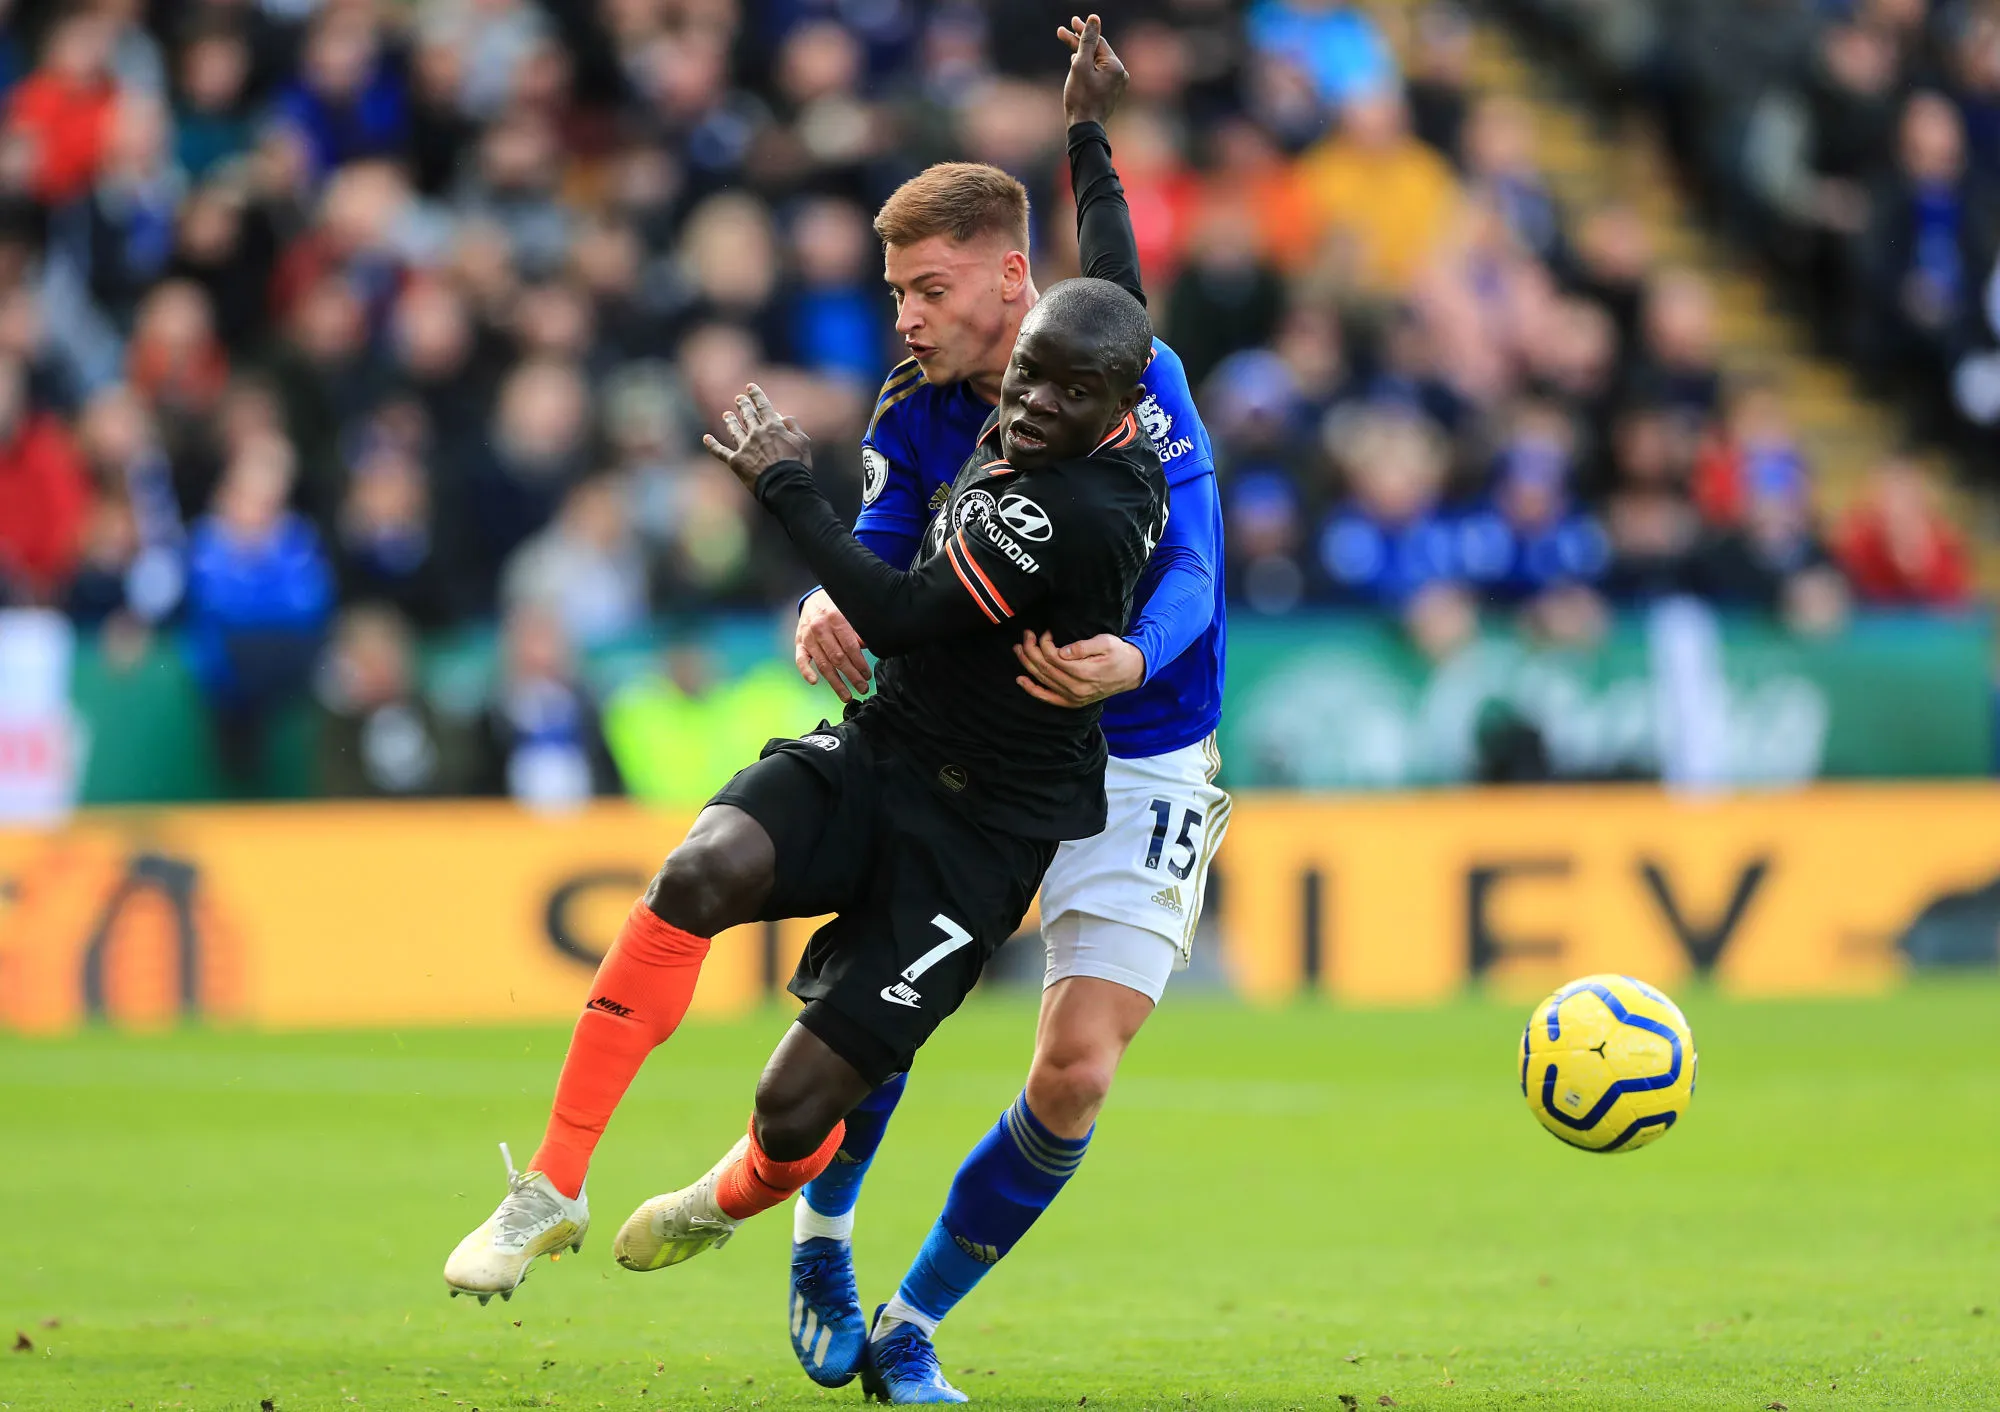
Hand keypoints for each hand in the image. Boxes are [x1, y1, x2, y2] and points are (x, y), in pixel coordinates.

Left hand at [701, 384, 811, 491]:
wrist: (783, 485)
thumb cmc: (797, 465)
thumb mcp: (803, 442)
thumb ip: (793, 427)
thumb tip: (784, 417)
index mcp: (773, 427)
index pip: (763, 406)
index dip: (756, 395)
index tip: (750, 387)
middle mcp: (756, 433)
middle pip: (747, 416)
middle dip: (743, 406)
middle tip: (739, 399)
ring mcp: (744, 446)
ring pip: (734, 430)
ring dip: (730, 421)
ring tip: (726, 415)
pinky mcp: (735, 461)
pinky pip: (720, 452)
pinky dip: (712, 445)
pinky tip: (706, 438)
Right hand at [796, 588, 872, 701]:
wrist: (814, 599)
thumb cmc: (837, 608)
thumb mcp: (849, 612)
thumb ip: (858, 629)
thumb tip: (867, 646)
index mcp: (835, 617)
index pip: (850, 646)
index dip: (860, 663)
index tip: (867, 675)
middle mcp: (819, 628)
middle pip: (837, 658)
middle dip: (851, 676)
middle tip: (862, 688)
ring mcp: (807, 637)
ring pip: (823, 664)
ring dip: (835, 682)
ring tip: (846, 696)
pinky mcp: (799, 643)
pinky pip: (800, 660)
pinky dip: (806, 672)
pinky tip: (815, 682)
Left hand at [1014, 631, 1144, 707]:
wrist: (1132, 673)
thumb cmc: (1119, 654)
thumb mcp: (1106, 642)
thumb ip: (1083, 647)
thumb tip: (1062, 650)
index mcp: (1084, 672)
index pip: (1054, 657)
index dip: (1044, 643)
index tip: (1045, 632)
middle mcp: (1076, 688)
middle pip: (1045, 668)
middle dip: (1031, 650)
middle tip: (1026, 635)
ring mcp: (1073, 697)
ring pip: (1043, 680)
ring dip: (1027, 664)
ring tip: (1018, 649)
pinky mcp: (1072, 702)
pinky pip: (1047, 698)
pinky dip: (1032, 689)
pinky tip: (1021, 680)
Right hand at [1057, 14, 1127, 129]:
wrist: (1084, 128)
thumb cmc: (1080, 98)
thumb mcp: (1080, 66)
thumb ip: (1086, 41)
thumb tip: (1094, 19)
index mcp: (1115, 66)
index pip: (1098, 42)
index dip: (1083, 31)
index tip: (1071, 22)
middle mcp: (1120, 74)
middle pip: (1097, 52)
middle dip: (1079, 42)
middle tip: (1062, 32)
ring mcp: (1115, 84)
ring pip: (1096, 63)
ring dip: (1081, 54)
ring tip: (1067, 44)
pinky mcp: (1109, 91)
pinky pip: (1097, 73)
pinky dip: (1086, 67)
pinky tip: (1075, 62)